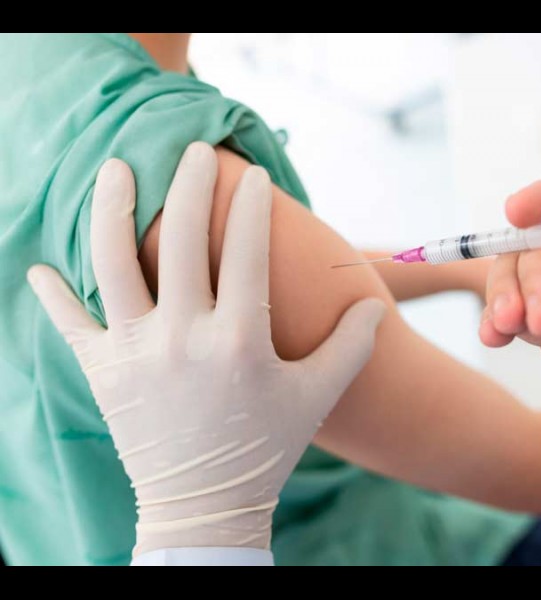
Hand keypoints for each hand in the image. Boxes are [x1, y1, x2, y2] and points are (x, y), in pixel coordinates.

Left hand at [28, 143, 385, 554]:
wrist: (205, 505)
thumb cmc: (267, 447)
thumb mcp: (317, 397)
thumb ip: (352, 347)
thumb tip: (375, 306)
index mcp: (240, 341)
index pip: (246, 253)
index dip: (251, 208)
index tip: (252, 176)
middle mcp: (184, 338)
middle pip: (182, 242)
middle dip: (189, 185)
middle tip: (192, 150)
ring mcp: (137, 354)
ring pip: (114, 264)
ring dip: (113, 211)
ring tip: (117, 170)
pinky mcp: (104, 374)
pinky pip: (70, 325)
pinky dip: (53, 295)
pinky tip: (41, 268)